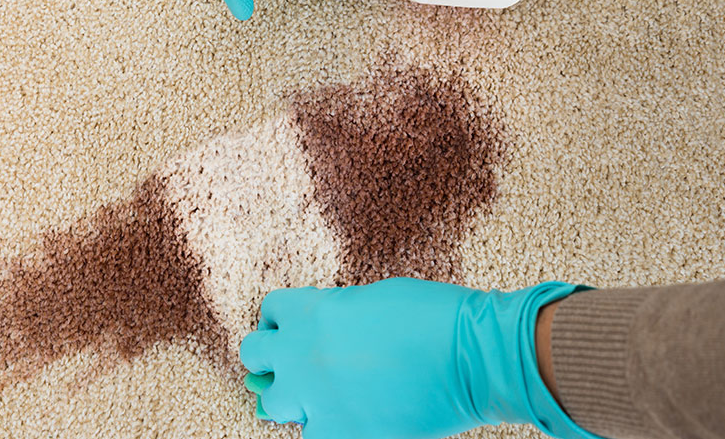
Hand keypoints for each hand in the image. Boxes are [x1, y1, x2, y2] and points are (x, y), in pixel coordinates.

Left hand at [239, 278, 594, 438]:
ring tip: (322, 396)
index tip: (296, 329)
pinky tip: (354, 417)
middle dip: (272, 359)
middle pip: (252, 356)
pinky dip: (329, 427)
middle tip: (298, 364)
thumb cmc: (432, 316)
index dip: (284, 321)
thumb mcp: (371, 299)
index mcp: (311, 312)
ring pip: (272, 404)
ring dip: (293, 398)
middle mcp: (301, 354)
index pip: (269, 312)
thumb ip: (335, 314)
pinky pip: (313, 434)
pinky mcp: (339, 435)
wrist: (471, 356)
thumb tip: (321, 333)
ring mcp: (316, 399)